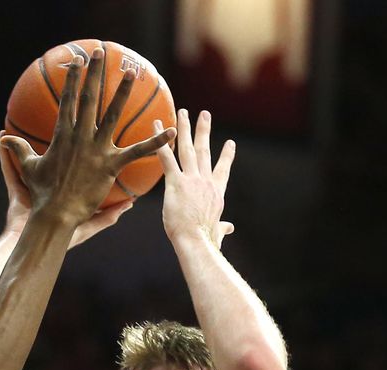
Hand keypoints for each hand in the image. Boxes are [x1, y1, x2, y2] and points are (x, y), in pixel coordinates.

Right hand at [0, 48, 173, 226]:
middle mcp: (80, 137)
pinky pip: (136, 151)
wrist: (55, 213)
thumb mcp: (28, 168)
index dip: (72, 79)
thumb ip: (18, 150)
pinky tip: (171, 132)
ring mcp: (96, 150)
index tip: (77, 61)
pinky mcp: (110, 165)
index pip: (68, 100)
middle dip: (94, 74)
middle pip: (89, 99)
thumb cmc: (41, 193)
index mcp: (62, 135)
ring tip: (130, 74)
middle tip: (101, 55)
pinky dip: (155, 142)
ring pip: (112, 115)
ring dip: (121, 93)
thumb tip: (3, 138)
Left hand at [154, 109, 234, 244]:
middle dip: (203, 131)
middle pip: (204, 151)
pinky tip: (157, 127)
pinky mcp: (176, 183)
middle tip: (204, 115)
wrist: (197, 240)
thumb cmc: (205, 240)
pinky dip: (161, 142)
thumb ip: (222, 227)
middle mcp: (205, 181)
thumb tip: (229, 228)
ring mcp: (191, 180)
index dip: (226, 156)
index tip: (229, 143)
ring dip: (184, 128)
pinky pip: (166, 158)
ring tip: (182, 112)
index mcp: (216, 193)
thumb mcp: (217, 232)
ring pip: (187, 148)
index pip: (222, 170)